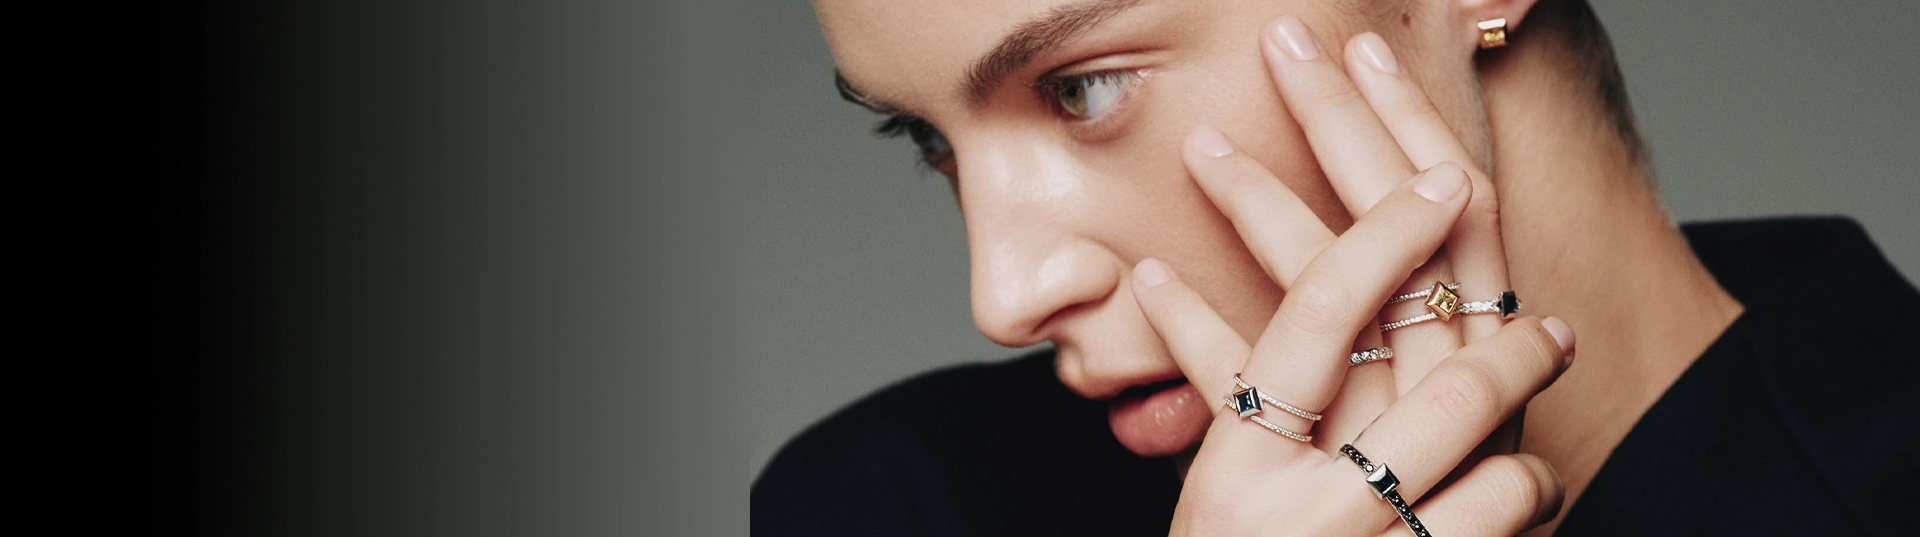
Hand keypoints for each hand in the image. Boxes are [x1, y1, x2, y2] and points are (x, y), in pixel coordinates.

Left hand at [1131, 17, 1570, 535]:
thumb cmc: (1411, 511)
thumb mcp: (1431, 406)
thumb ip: (1411, 328)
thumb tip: (1414, 209)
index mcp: (1484, 358)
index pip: (1466, 217)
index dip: (1415, 130)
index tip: (1368, 52)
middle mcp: (1444, 391)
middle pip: (1403, 234)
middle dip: (1344, 128)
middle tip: (1292, 43)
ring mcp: (1372, 440)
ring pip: (1327, 304)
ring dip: (1262, 210)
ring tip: (1201, 144)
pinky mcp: (1286, 488)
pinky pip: (1238, 396)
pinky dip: (1193, 331)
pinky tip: (1146, 274)